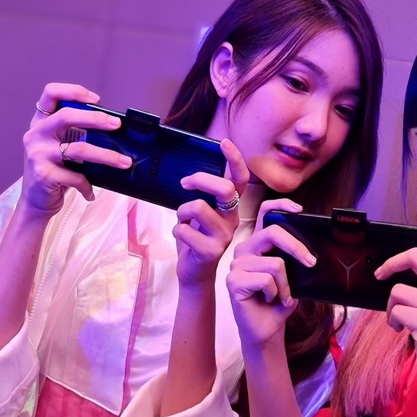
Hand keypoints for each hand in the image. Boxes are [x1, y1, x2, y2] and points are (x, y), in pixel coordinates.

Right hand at [21, 83, 131, 216]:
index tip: (96, 99)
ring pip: (79, 149)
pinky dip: (88, 185)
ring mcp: (38, 154)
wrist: (34, 202)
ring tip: (124, 162)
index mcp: (40, 123)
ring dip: (107, 156)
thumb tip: (110, 126)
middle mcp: (36, 135)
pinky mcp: (44, 175)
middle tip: (116, 124)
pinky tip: (91, 192)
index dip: (74, 91)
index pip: (50, 93)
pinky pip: (76, 177)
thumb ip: (74, 133)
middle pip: (66, 116)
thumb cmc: (52, 171)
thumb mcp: (57, 146)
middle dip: (95, 118)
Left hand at [172, 139, 248, 286]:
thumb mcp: (201, 215)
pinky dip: (176, 230)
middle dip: (201, 179)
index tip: (224, 143)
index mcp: (231, 208)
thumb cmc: (195, 240)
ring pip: (198, 207)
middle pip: (225, 189)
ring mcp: (223, 236)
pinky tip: (182, 239)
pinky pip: (183, 228)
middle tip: (185, 183)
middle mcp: (232, 220)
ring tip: (183, 221)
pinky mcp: (211, 251)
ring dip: (182, 211)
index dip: (235, 160)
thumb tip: (192, 175)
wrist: (194, 274)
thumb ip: (203, 197)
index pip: (240, 180)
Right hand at [227, 218, 314, 347]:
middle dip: (297, 248)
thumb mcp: (292, 275)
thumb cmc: (279, 301)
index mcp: (258, 244)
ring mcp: (237, 264)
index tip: (299, 210)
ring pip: (275, 263)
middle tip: (311, 263)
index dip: (280, 206)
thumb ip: (294, 258)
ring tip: (282, 296)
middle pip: (273, 233)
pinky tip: (270, 300)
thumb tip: (311, 251)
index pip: (264, 213)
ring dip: (286, 284)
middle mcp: (245, 249)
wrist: (267, 329)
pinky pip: (266, 280)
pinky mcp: (233, 281)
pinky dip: (276, 293)